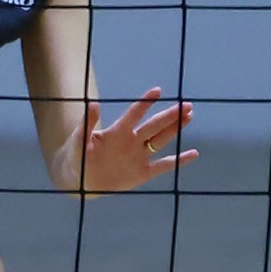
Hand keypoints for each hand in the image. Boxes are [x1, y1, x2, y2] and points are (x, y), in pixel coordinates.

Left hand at [67, 87, 197, 195]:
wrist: (81, 181)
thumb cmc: (77, 157)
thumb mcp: (77, 140)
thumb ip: (86, 124)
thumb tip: (94, 104)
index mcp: (117, 132)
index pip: (134, 114)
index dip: (145, 102)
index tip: (157, 90)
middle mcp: (132, 141)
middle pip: (154, 125)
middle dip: (170, 116)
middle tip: (187, 105)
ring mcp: (138, 156)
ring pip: (161, 140)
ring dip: (175, 129)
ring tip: (189, 116)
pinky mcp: (143, 173)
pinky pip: (163, 166)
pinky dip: (178, 161)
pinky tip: (193, 153)